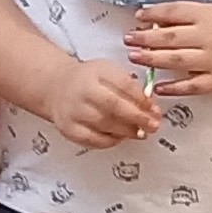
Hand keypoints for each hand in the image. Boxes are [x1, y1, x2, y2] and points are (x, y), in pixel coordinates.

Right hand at [48, 59, 163, 149]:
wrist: (57, 87)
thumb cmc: (89, 81)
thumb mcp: (109, 73)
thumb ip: (131, 88)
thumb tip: (152, 108)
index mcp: (96, 72)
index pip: (123, 84)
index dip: (141, 98)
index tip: (154, 108)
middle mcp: (83, 90)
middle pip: (113, 106)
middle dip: (137, 118)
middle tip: (153, 125)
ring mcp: (74, 111)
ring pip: (105, 124)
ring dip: (127, 131)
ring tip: (140, 132)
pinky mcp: (69, 129)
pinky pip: (94, 140)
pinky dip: (111, 141)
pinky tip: (120, 137)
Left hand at [128, 3, 211, 95]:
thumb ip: (192, 16)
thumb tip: (161, 21)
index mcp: (207, 15)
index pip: (172, 12)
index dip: (152, 14)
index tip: (138, 17)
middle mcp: (207, 36)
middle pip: (168, 36)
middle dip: (144, 38)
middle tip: (128, 39)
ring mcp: (211, 60)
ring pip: (174, 60)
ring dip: (151, 59)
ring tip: (134, 57)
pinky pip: (190, 85)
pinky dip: (172, 87)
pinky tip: (158, 87)